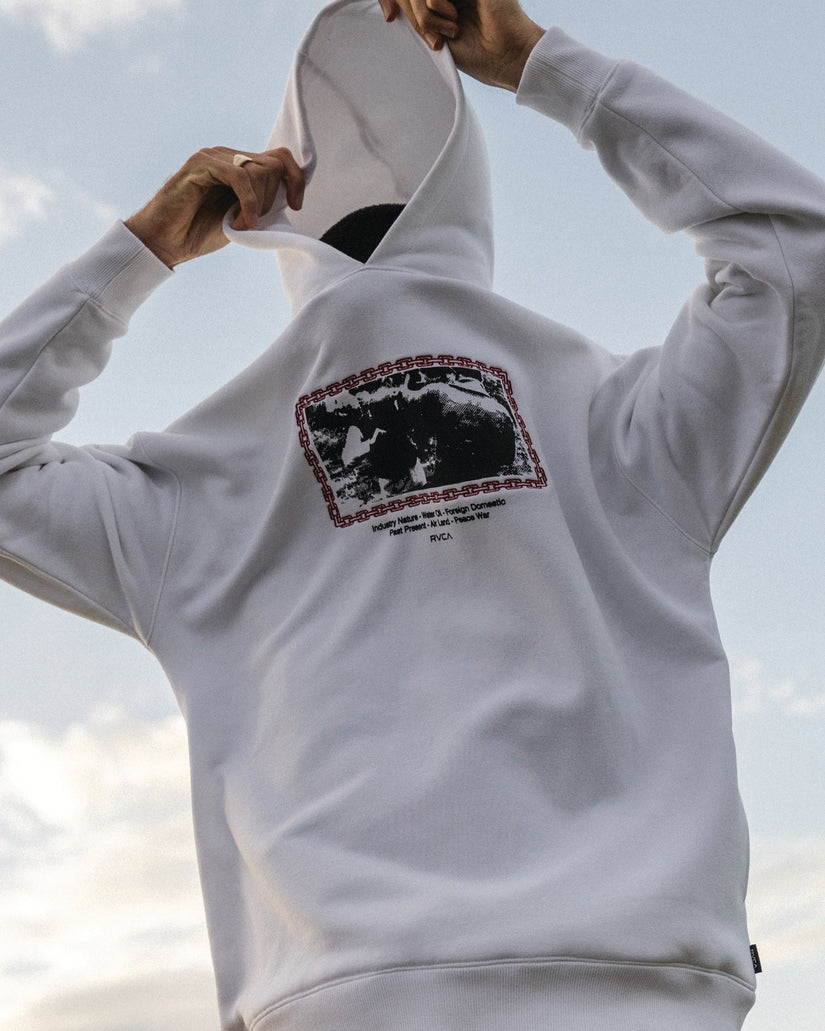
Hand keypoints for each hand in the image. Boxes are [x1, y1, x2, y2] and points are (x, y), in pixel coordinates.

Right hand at [124, 147, 305, 267]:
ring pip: (259, 170)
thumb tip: (290, 198)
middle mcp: (227, 156)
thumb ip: (262, 204)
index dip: (295, 179)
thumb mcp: (242, 219)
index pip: (279, 157)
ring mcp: (213, 157)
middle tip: (254, 222)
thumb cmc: (199, 232)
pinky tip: (241, 222)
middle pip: (273, 164)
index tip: (296, 206)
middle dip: (272, 198)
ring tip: (243, 225)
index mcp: (238, 166)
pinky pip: (239, 176)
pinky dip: (248, 203)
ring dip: (258, 204)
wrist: (165, 241)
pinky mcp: (200, 165)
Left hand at [377, 0, 543, 90]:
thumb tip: (391, 9)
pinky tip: (454, 22)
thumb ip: (419, 20)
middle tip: (435, 39)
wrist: (508, 56)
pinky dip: (435, 7)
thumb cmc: (480, 57)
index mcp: (446, 3)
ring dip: (426, 15)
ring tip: (449, 32)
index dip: (395, 5)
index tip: (390, 19)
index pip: (413, 0)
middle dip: (414, 16)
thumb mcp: (438, 38)